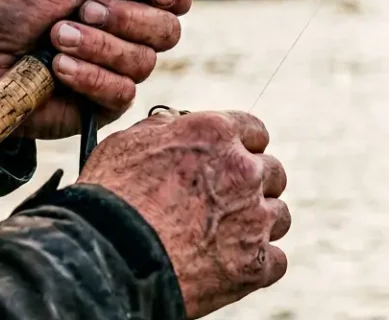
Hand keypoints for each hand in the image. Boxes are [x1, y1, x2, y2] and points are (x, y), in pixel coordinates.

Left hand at [0, 0, 193, 138]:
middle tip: (84, 10)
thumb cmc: (10, 10)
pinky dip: (88, 75)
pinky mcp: (102, 106)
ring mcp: (115, 71)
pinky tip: (58, 68)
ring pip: (144, 61)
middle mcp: (126, 35)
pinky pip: (121, 92)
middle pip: (168, 30)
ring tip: (56, 38)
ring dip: (98, 45)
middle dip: (127, 17)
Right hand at [78, 110, 290, 317]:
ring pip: (278, 215)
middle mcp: (244, 171)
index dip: (243, 146)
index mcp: (216, 134)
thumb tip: (175, 123)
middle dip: (254, 184)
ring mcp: (254, 219)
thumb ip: (163, 129)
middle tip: (228, 200)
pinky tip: (232, 265)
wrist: (110, 258)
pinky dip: (258, 264)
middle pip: (273, 172)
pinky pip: (276, 260)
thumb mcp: (128, 143)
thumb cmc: (110, 198)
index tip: (236, 158)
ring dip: (258, 223)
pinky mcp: (256, 264)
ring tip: (225, 237)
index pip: (254, 131)